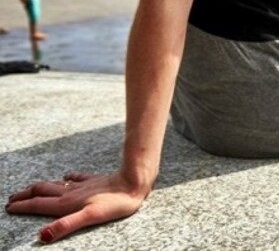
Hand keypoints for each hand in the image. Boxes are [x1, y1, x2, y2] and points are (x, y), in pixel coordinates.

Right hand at [5, 171, 149, 243]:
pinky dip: (67, 178)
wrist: (133, 183)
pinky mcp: (94, 180)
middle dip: (25, 195)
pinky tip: (67, 176)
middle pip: (42, 191)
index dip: (22, 206)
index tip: (8, 208)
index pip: (38, 204)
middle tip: (12, 198)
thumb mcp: (90, 217)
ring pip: (55, 184)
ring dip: (40, 187)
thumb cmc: (115, 203)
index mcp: (67, 203)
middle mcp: (71, 192)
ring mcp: (82, 185)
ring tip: (31, 189)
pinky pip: (76, 177)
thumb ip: (66, 225)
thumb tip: (42, 235)